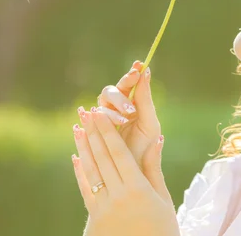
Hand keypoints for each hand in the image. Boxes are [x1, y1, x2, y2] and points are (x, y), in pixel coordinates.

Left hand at [72, 108, 179, 235]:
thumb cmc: (163, 230)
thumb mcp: (164, 199)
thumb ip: (154, 168)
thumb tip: (156, 139)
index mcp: (137, 189)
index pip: (118, 153)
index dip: (107, 131)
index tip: (100, 113)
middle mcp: (118, 196)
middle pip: (102, 158)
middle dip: (93, 133)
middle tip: (86, 112)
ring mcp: (103, 209)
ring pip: (90, 172)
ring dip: (83, 148)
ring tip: (78, 129)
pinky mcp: (94, 220)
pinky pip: (85, 191)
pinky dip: (80, 173)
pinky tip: (76, 159)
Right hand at [94, 61, 167, 202]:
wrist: (134, 172)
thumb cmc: (145, 147)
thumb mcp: (149, 123)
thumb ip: (146, 99)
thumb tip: (147, 70)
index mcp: (132, 102)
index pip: (130, 82)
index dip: (132, 73)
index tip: (138, 66)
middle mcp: (116, 106)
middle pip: (113, 90)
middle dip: (121, 95)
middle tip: (132, 106)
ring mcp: (103, 117)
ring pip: (101, 103)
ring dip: (112, 110)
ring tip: (124, 120)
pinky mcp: (93, 129)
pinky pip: (90, 119)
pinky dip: (94, 120)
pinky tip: (94, 123)